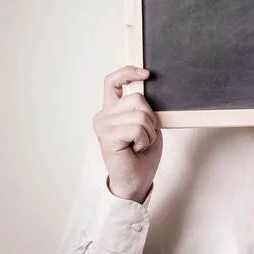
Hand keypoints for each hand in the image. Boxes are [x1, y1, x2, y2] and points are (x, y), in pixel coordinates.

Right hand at [93, 66, 162, 202]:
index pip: (112, 81)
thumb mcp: (146, 124)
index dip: (128, 72)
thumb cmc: (142, 154)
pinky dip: (144, 140)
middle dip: (151, 119)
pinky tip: (135, 149)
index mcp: (112, 110)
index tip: (146, 74)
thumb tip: (146, 86)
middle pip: (138, 98)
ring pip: (141, 114)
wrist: (137, 181)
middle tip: (144, 137)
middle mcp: (103, 115)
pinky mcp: (107, 136)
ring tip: (139, 144)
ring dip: (149, 132)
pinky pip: (138, 128)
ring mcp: (103, 125)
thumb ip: (142, 108)